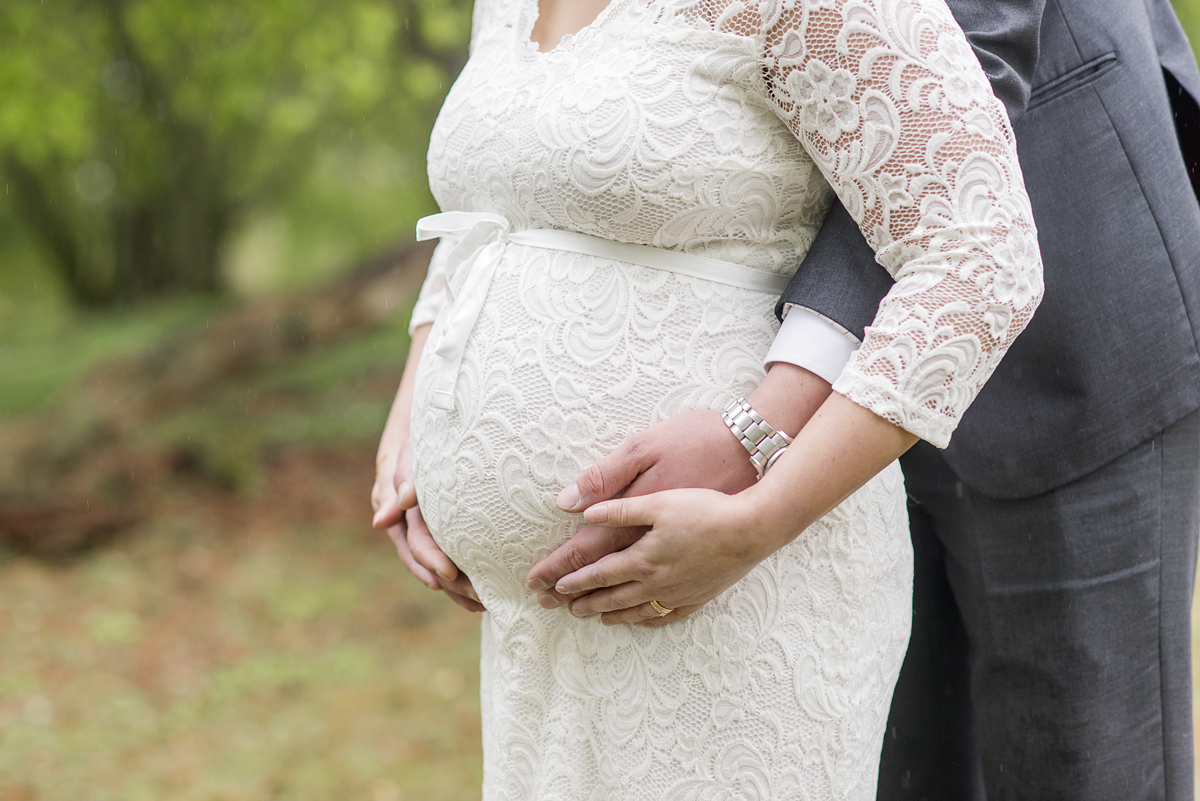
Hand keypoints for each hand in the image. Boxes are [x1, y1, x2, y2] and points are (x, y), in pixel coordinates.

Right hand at [372, 442, 483, 612]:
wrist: (434, 434)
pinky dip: (470, 573)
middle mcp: (414, 528)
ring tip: (486, 604)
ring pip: (444, 566)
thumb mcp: (406, 456)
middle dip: (453, 584)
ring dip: (462, 587)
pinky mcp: (449, 530)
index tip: (448, 575)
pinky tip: (488, 590)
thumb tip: (380, 522)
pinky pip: (459, 556)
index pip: (413, 546)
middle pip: (431, 563)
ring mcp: (432, 531)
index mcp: (401, 515)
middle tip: (479, 598)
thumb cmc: (419, 442)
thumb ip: (396, 484)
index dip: (429, 561)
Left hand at [553, 488, 776, 625]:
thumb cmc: (705, 510)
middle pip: (614, 598)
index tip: (557, 587)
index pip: (599, 574)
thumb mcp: (659, 502)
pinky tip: (643, 620)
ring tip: (599, 619)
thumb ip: (621, 509)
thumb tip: (585, 512)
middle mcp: (656, 583)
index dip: (576, 580)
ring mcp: (678, 594)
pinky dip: (649, 620)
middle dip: (588, 603)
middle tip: (569, 609)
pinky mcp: (698, 597)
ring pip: (637, 610)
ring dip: (614, 615)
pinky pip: (667, 616)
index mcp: (642, 558)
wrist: (750, 530)